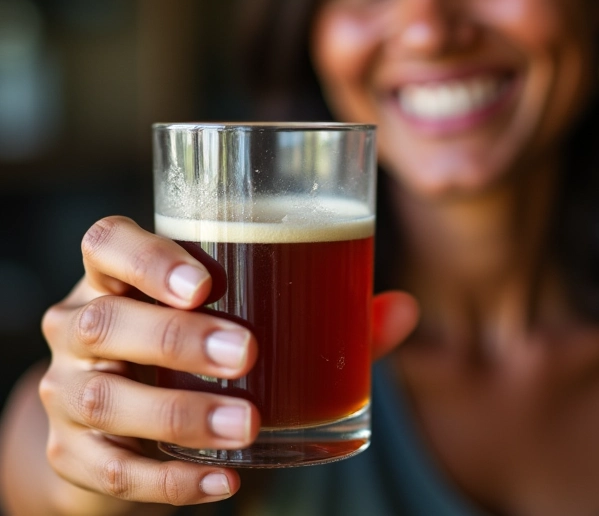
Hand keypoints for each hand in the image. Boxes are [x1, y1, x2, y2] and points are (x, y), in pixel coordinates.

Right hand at [38, 216, 417, 509]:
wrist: (120, 418)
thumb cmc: (194, 343)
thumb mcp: (240, 314)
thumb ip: (322, 310)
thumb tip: (403, 308)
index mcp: (119, 274)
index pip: (106, 243)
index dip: (145, 257)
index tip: (204, 282)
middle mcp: (82, 324)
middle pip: (104, 321)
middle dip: (175, 338)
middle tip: (246, 353)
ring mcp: (68, 391)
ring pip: (103, 401)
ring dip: (180, 415)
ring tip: (248, 426)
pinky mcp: (72, 454)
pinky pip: (110, 471)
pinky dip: (168, 481)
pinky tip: (223, 481)